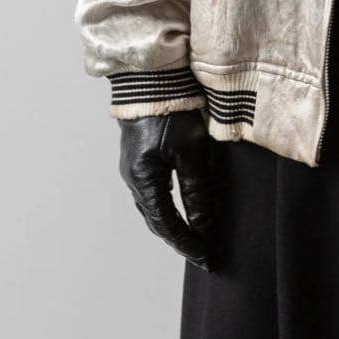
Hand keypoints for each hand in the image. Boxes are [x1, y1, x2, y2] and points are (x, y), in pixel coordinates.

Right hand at [118, 109, 213, 270]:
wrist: (152, 81)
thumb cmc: (172, 113)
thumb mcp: (191, 153)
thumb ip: (197, 190)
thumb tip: (203, 225)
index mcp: (144, 180)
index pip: (167, 224)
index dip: (187, 243)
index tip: (205, 257)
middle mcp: (133, 178)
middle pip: (156, 220)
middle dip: (179, 239)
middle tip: (201, 253)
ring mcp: (132, 168)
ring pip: (151, 208)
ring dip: (171, 224)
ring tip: (193, 237)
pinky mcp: (138, 157)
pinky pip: (150, 192)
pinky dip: (165, 207)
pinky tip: (178, 208)